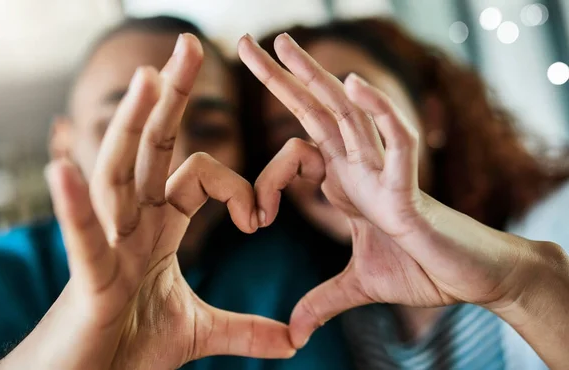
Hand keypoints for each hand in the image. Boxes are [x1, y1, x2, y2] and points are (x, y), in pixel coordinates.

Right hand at [0, 34, 293, 369]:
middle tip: (190, 46)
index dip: (238, 188)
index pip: (198, 176)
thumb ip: (246, 329)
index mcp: (159, 228)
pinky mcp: (89, 280)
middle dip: (170, 98)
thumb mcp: (200, 331)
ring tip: (145, 78)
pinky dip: (74, 208)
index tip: (261, 220)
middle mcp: (132, 224)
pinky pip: (81, 238)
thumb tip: (294, 340)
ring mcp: (109, 245)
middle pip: (152, 150)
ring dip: (130, 127)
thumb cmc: (131, 349)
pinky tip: (63, 170)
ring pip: (118, 174)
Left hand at [239, 33, 559, 348]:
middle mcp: (360, 168)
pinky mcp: (411, 190)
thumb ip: (324, 299)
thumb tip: (294, 332)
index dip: (265, 180)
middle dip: (282, 79)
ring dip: (315, 77)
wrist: (474, 280)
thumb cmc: (424, 269)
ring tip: (284, 42)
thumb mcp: (359, 285)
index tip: (254, 222)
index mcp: (344, 184)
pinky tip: (352, 84)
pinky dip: (376, 111)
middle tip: (247, 43)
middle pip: (315, 113)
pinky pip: (395, 140)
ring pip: (347, 114)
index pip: (295, 153)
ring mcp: (384, 173)